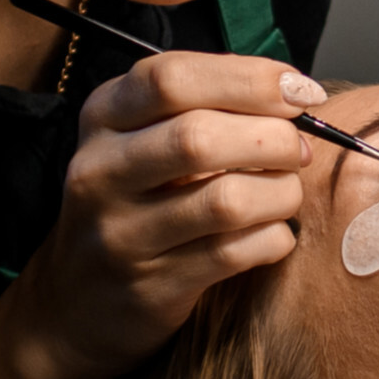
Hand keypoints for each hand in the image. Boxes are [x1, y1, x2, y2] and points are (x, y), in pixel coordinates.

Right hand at [19, 52, 321, 373]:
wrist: (79, 300)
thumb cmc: (136, 201)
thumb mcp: (144, 139)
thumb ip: (204, 107)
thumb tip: (292, 92)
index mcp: (103, 117)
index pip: (173, 78)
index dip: (249, 78)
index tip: (299, 91)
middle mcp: (100, 171)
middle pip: (199, 136)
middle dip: (272, 138)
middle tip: (299, 149)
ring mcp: (120, 234)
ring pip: (225, 201)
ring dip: (280, 193)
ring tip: (287, 193)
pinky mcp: (149, 288)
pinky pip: (233, 254)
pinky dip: (272, 239)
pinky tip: (273, 233)